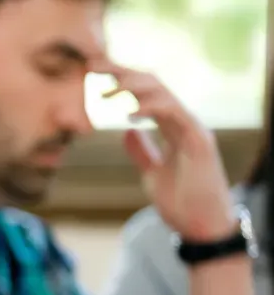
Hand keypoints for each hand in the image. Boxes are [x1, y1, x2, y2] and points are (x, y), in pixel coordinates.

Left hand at [100, 63, 233, 241]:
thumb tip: (127, 132)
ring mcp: (192, 129)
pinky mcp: (199, 141)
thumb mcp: (151, 173)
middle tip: (93, 66)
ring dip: (134, 86)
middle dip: (123, 72)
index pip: (145, 94)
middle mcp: (183, 123)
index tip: (93, 73)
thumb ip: (142, 151)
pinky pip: (175, 114)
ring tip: (108, 90)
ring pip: (164, 93)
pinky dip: (153, 108)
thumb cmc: (181, 203)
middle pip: (153, 85)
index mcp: (172, 128)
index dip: (122, 80)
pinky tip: (130, 112)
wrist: (201, 228)